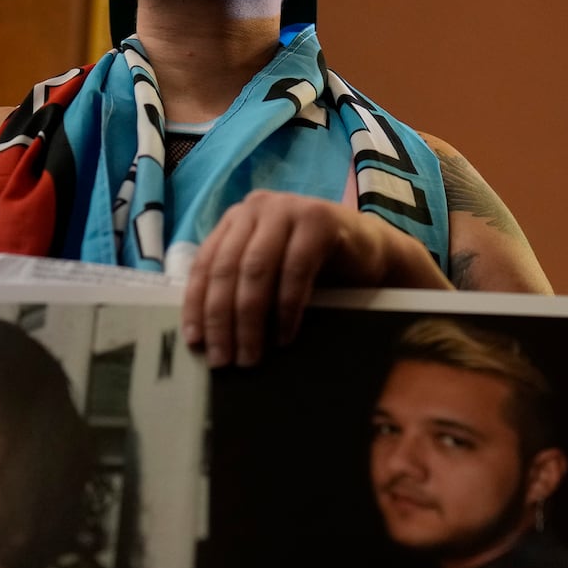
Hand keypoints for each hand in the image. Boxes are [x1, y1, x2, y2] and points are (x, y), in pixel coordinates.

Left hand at [181, 192, 448, 367]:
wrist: (372, 253)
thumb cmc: (314, 270)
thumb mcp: (269, 274)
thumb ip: (239, 288)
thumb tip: (205, 338)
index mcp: (236, 220)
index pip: (205, 263)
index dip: (196, 304)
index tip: (195, 342)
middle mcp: (257, 208)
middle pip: (227, 268)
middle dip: (221, 319)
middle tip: (224, 359)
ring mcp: (288, 209)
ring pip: (256, 270)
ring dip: (250, 320)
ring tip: (251, 356)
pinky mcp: (319, 220)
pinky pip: (295, 269)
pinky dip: (287, 308)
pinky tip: (284, 336)